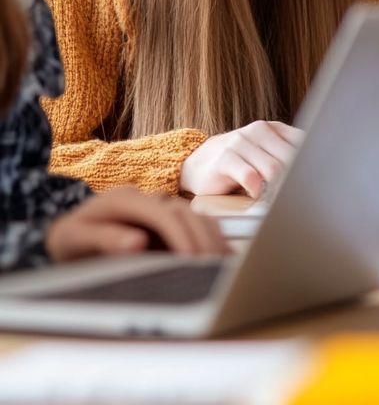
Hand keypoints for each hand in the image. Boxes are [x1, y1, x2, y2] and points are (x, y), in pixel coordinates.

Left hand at [46, 187, 228, 260]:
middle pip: (187, 214)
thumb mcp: (75, 240)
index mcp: (126, 199)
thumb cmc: (68, 239)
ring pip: (197, 217)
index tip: (192, 260)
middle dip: (203, 241)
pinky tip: (222, 258)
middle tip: (214, 268)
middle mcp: (149, 198)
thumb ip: (105, 239)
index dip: (181, 236)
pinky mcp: (169, 220)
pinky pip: (197, 226)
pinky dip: (212, 240)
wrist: (67, 234)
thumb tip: (138, 242)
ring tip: (223, 265)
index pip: (164, 214)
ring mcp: (161, 207)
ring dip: (212, 240)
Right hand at [180, 121, 304, 197]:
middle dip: (294, 179)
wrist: (198, 164)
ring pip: (273, 168)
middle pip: (290, 158)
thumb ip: (286, 155)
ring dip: (277, 188)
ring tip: (275, 198)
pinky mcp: (225, 158)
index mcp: (272, 128)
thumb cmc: (238, 162)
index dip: (309, 163)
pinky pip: (251, 177)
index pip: (302, 142)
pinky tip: (255, 194)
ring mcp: (240, 142)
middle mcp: (257, 130)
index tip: (313, 180)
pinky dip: (257, 189)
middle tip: (294, 195)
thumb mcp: (264, 152)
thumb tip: (318, 172)